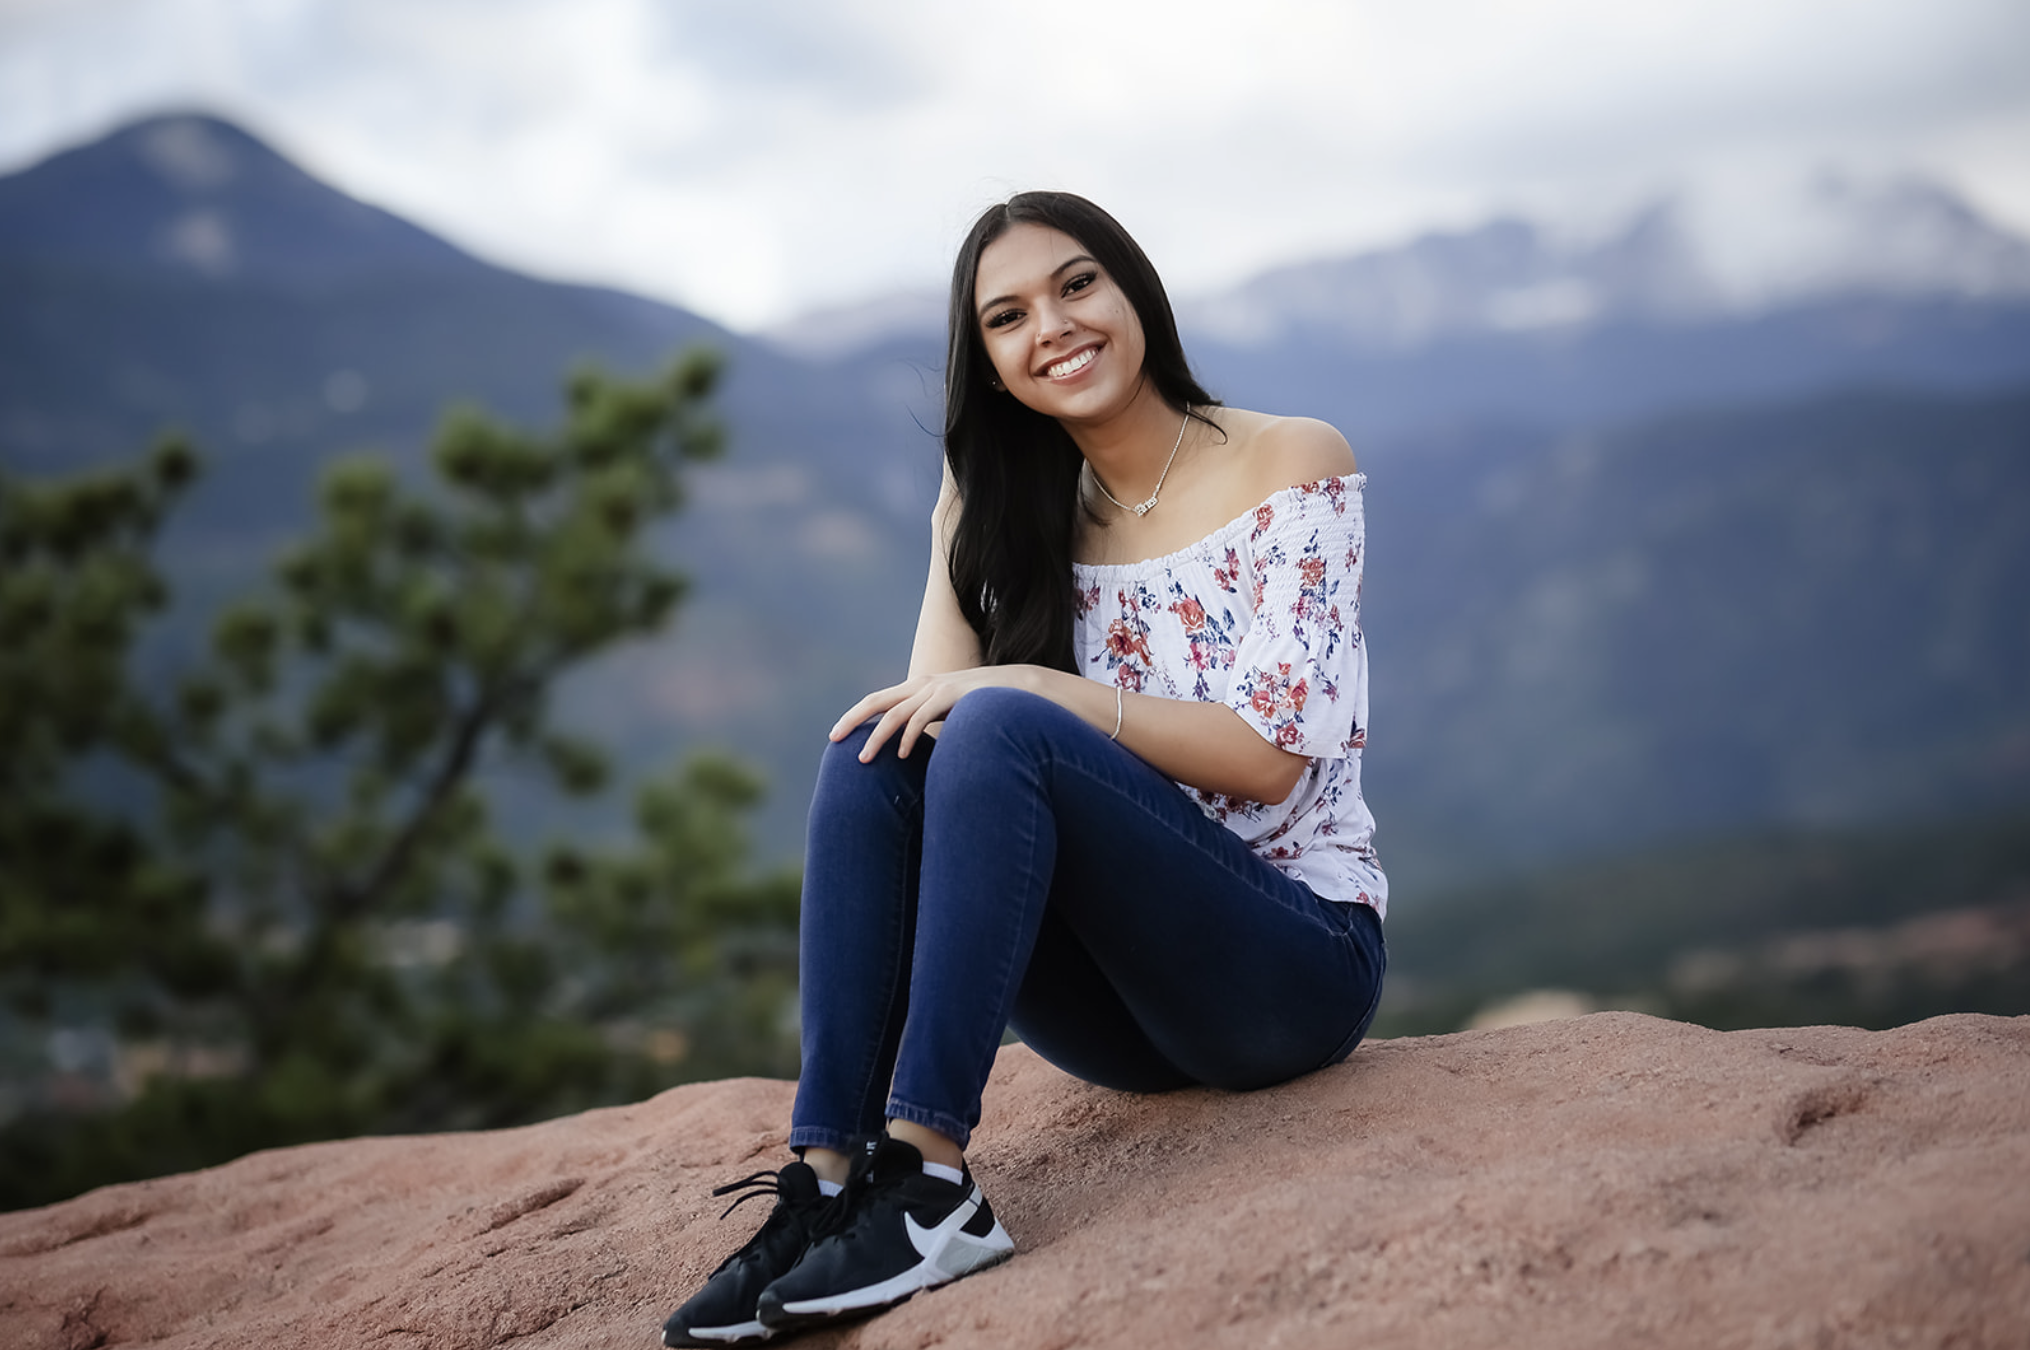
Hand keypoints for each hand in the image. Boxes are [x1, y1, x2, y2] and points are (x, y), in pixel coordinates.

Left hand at [831, 666, 1035, 761]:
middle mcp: (923, 685)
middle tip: (833, 740)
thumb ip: (931, 725)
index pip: (879, 701)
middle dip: (852, 719)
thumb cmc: (985, 708)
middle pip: (877, 701)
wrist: (1022, 690)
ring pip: (895, 712)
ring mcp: (937, 689)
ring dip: (877, 737)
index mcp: (920, 689)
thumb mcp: (952, 716)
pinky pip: (922, 716)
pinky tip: (900, 755)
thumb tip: (913, 751)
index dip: (856, 716)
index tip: (837, 735)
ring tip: (863, 759)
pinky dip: (908, 736)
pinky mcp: (952, 696)